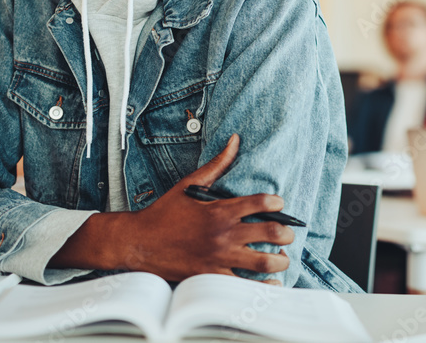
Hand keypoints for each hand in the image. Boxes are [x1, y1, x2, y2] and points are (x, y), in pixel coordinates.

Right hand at [111, 134, 293, 280]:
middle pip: (271, 232)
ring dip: (280, 260)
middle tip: (288, 233)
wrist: (137, 243)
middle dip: (287, 233)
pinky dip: (262, 284)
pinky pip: (245, 286)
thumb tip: (235, 140)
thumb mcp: (189, 185)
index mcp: (220, 210)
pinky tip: (270, 280)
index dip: (277, 203)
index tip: (279, 205)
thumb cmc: (163, 213)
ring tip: (282, 257)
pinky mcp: (212, 278)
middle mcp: (223, 234)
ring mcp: (219, 258)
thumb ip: (216, 164)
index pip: (262, 203)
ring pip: (264, 261)